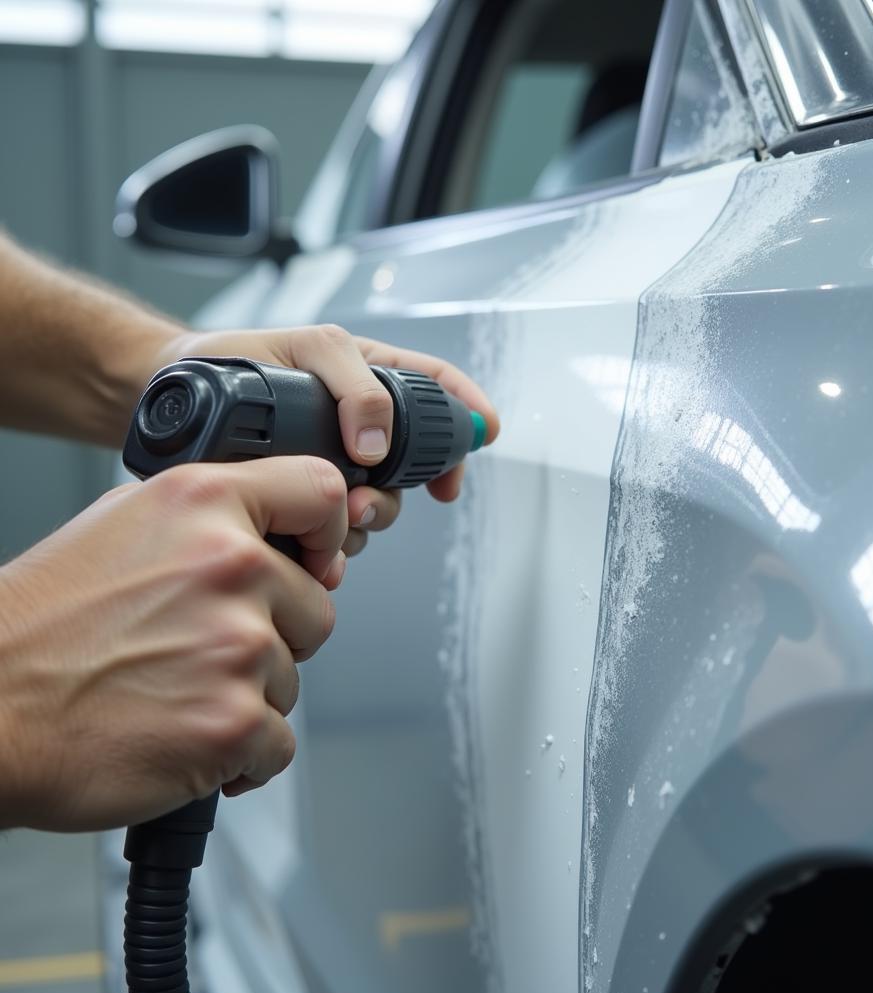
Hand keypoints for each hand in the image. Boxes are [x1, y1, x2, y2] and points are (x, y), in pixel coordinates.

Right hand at [0, 456, 346, 830]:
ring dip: (246, 694)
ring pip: (291, 679)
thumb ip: (208, 519)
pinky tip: (186, 736)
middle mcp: (230, 566)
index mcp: (203, 503)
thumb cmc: (42, 628)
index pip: (321, 490)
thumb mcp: (121, 526)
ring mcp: (238, 646)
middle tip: (202, 649)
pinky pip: (278, 742)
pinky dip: (241, 752)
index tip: (318, 558)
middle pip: (316, 607)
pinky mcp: (235, 721)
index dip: (328, 530)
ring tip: (175, 692)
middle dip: (275, 634)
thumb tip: (275, 535)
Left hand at [152, 325, 500, 555]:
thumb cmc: (234, 360)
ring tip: (335, 519)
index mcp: (365, 380)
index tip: (486, 433)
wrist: (173, 403)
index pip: (435, 389)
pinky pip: (340, 535)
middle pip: (412, 465)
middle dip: (405, 490)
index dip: (467, 412)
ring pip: (379, 506)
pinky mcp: (304, 504)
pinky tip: (319, 551)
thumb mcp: (307, 347)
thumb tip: (380, 444)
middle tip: (369, 501)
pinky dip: (338, 549)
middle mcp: (356, 429)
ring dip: (368, 522)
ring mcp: (333, 468)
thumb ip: (356, 384)